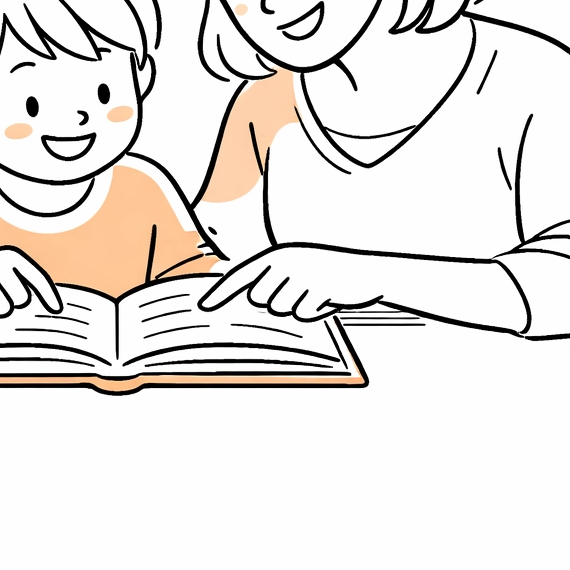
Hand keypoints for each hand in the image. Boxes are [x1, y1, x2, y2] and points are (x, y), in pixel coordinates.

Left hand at [197, 243, 382, 320]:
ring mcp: (304, 275)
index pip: (241, 274)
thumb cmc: (325, 270)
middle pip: (259, 299)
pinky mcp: (320, 289)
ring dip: (295, 308)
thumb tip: (227, 280)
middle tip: (297, 292)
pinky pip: (303, 315)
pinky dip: (314, 313)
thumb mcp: (294, 264)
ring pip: (280, 310)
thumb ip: (263, 273)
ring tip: (314, 293)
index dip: (220, 291)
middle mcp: (287, 261)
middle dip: (273, 302)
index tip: (202, 306)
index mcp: (277, 254)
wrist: (366, 271)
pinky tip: (326, 299)